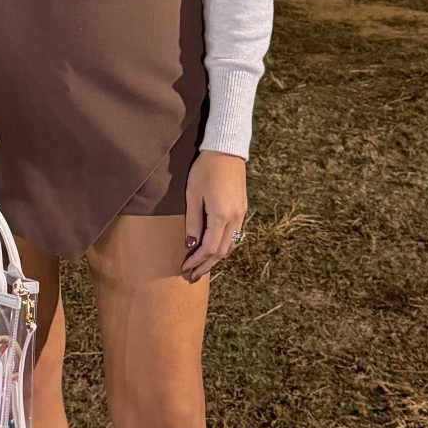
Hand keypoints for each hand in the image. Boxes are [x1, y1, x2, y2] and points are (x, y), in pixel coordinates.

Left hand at [182, 150, 247, 282]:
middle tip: (192, 276)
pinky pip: (235, 235)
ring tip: (202, 267)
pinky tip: (214, 250)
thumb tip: (191, 244)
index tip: (185, 269)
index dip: (197, 261)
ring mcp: (241, 214)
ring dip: (216, 259)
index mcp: (221, 215)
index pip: (209, 248)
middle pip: (221, 252)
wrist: (226, 151)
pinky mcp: (242, 209)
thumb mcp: (193, 195)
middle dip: (206, 266)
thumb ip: (193, 221)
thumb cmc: (205, 170)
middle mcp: (235, 218)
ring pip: (230, 245)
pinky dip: (223, 247)